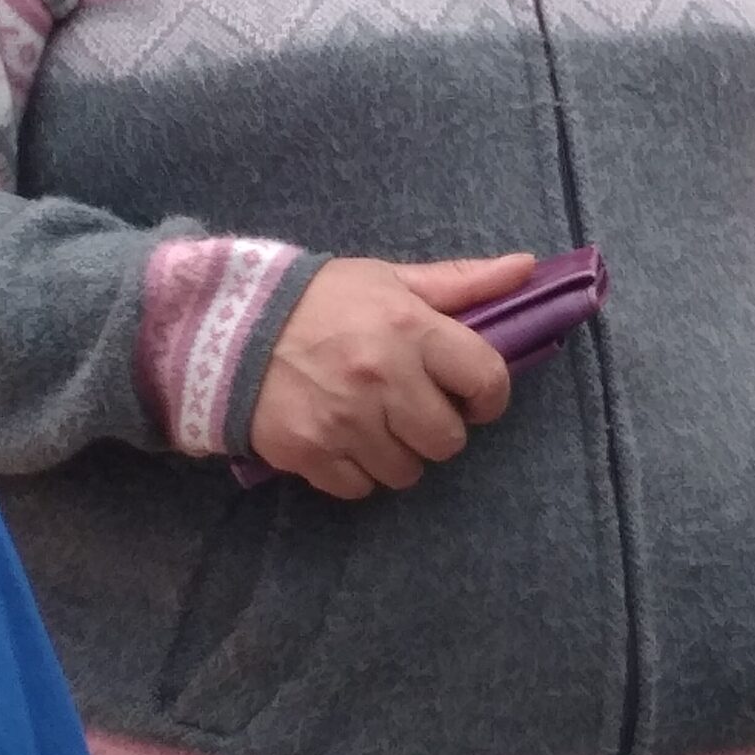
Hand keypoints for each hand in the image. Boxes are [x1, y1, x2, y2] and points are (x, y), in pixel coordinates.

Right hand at [250, 255, 534, 499]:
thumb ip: (461, 282)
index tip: (472, 395)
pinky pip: (360, 488)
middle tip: (413, 409)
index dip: (488, 395)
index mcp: (410, 329)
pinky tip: (343, 439)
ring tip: (374, 423)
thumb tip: (527, 267)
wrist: (226, 325)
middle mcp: (383, 378)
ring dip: (397, 453)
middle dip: (437, 428)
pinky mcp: (309, 452)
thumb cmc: (320, 300)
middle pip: (448, 440)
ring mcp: (345, 420)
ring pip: (406, 471)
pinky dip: (357, 472)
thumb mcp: (390, 279)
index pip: (486, 379)